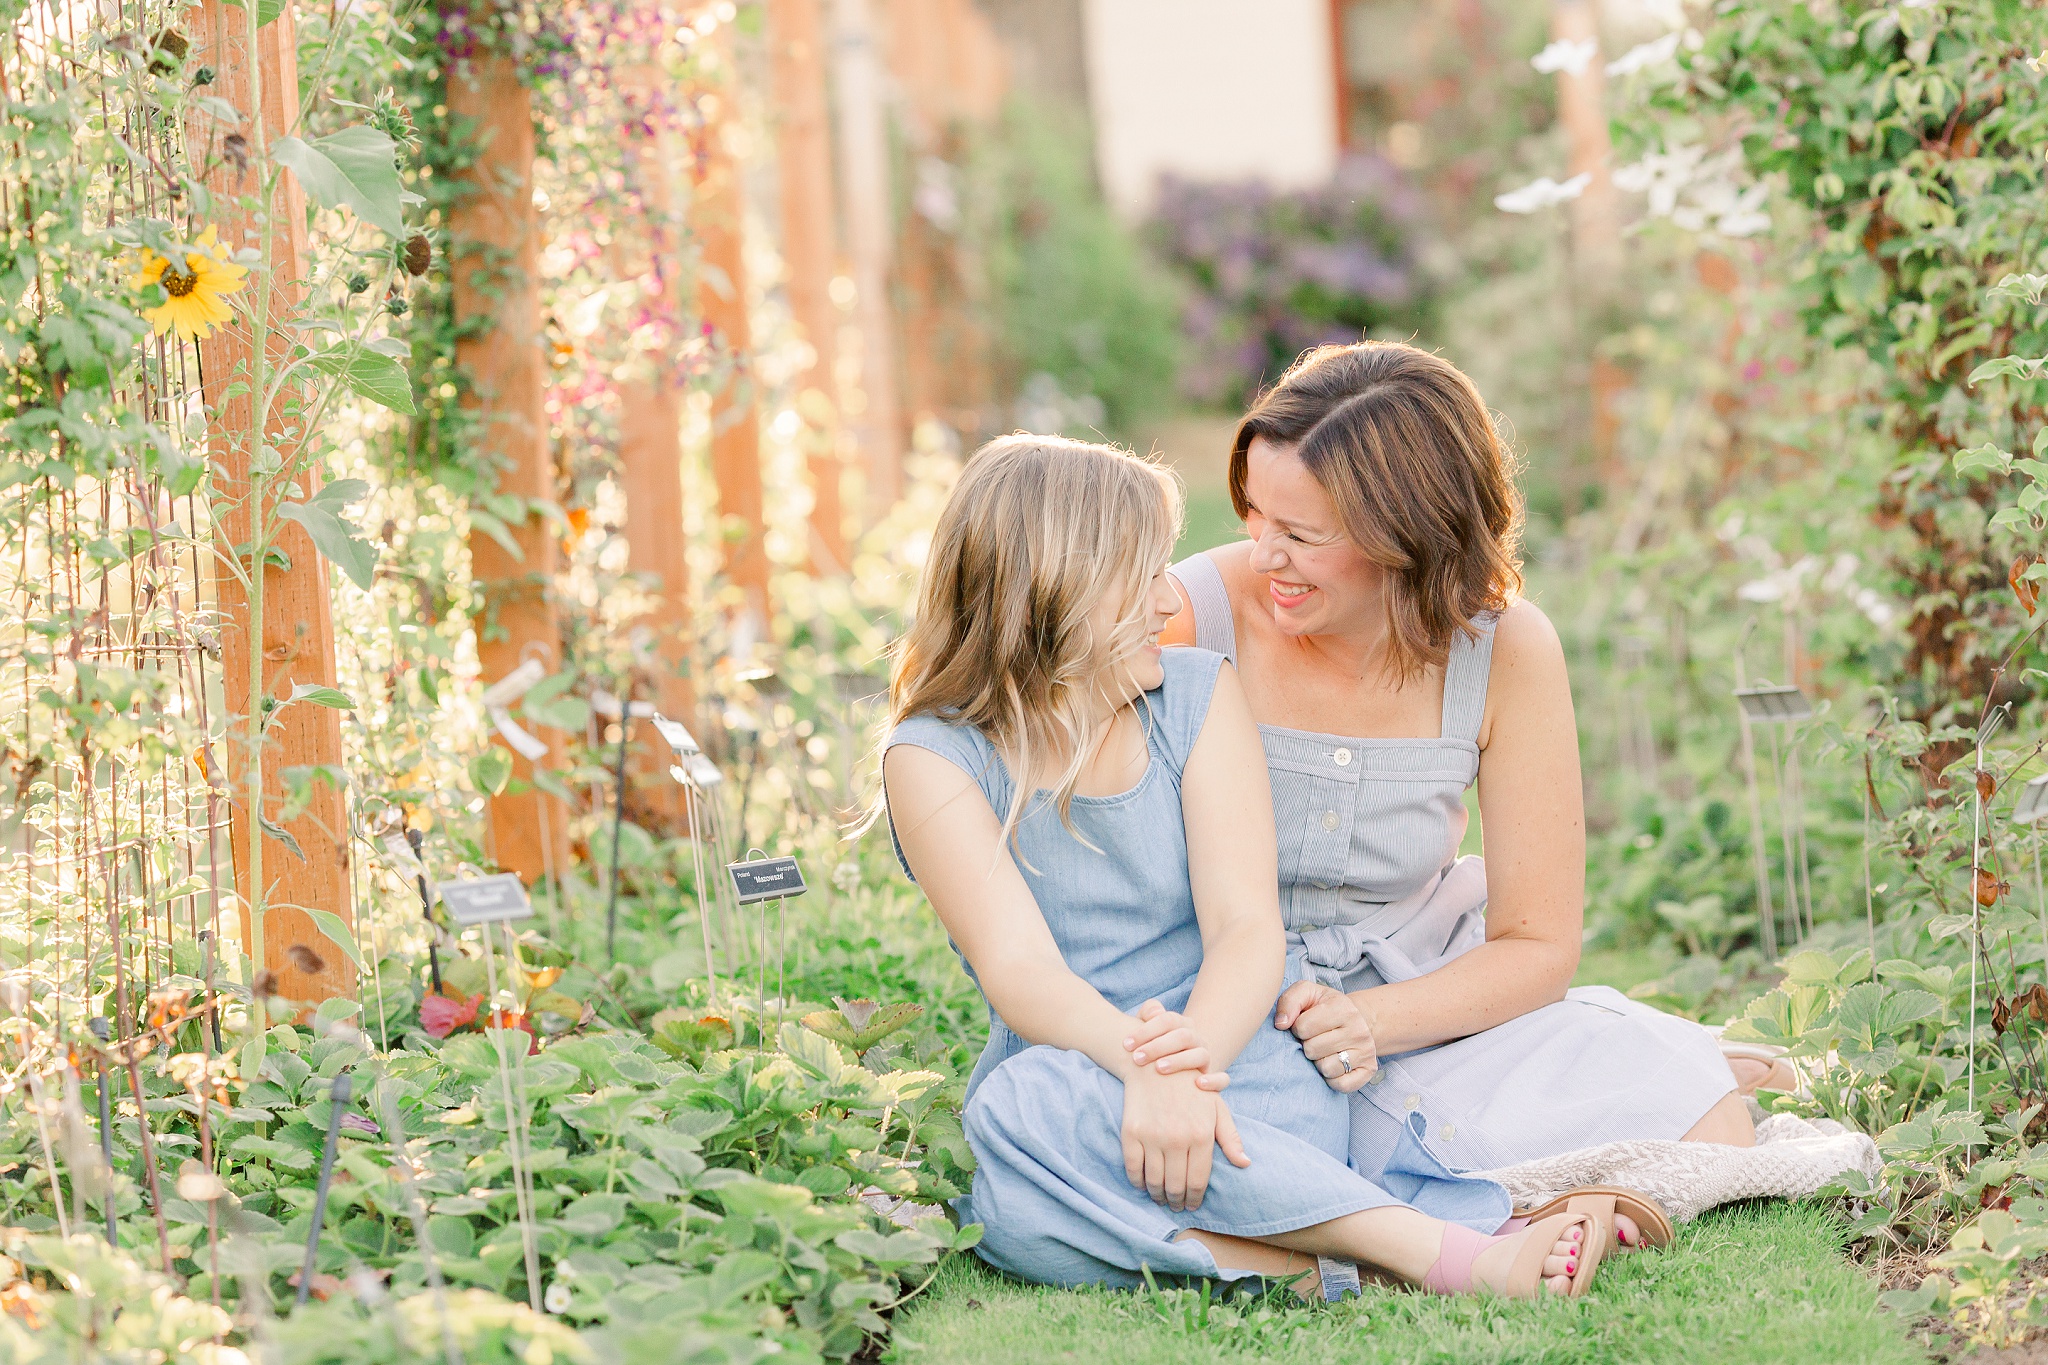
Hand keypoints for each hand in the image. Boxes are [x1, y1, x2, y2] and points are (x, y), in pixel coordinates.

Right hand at [1119, 1068, 1249, 1210]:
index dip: (1194, 1199)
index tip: (1192, 1205)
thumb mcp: (1216, 1108)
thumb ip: (1231, 1137)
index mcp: (1201, 1135)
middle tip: (1176, 1205)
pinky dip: (1137, 1182)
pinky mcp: (1131, 1132)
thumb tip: (1245, 1163)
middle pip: (1176, 1186)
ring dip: (1157, 1195)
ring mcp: (1153, 1136)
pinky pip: (1133, 1168)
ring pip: (1154, 1181)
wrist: (1154, 1064)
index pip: (1198, 1181)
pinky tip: (1143, 1184)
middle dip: (1176, 1201)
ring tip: (1160, 1198)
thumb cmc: (1190, 1088)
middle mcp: (1178, 1138)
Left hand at [1123, 1000, 1231, 1091]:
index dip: (1146, 1030)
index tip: (1126, 1044)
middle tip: (1137, 1058)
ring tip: (1159, 1068)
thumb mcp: (1147, 1030)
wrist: (1174, 1070)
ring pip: (1200, 1055)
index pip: (1167, 1020)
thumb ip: (1148, 1014)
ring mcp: (1205, 1057)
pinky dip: (1214, 1081)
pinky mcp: (1213, 1078)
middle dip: (1158, 1046)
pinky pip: (1222, 1079)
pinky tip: (1198, 1084)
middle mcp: (1196, 1039)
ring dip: (1179, 1061)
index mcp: (1181, 1024)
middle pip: (1182, 1036)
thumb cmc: (1153, 1049)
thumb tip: (1155, 1013)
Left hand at [1274, 980, 1377, 1091]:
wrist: (1355, 1020)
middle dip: (1307, 1046)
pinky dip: (1331, 1079)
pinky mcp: (1368, 1070)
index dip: (1297, 1028)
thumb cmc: (1324, 1007)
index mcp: (1343, 1008)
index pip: (1303, 1027)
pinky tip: (1332, 1064)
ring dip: (1318, 1063)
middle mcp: (1359, 1030)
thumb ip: (1289, 1001)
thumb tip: (1281, 1024)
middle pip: (1312, 1050)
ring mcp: (1366, 1052)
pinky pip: (1340, 1085)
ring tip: (1323, 1051)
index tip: (1305, 1025)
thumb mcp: (1306, 993)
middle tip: (1314, 1039)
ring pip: (1326, 1069)